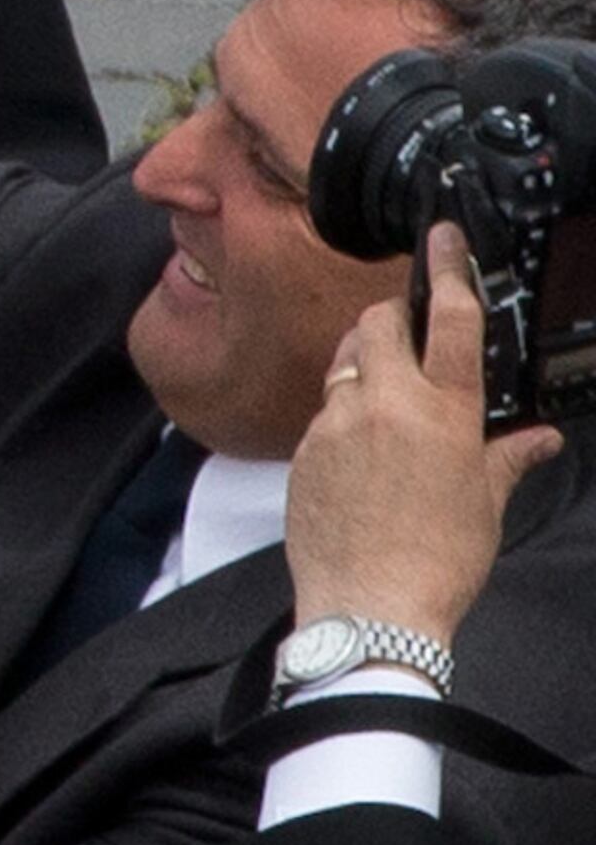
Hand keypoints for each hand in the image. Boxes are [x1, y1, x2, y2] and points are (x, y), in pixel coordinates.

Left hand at [285, 227, 562, 646]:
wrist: (369, 606)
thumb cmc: (436, 562)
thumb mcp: (487, 503)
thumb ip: (509, 457)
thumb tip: (541, 439)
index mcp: (443, 412)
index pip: (449, 318)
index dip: (449, 269)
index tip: (443, 237)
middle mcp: (384, 404)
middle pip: (378, 322)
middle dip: (392, 314)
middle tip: (409, 326)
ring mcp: (335, 423)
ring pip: (344, 362)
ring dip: (364, 361)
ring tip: (387, 390)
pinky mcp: (302, 449)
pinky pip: (322, 410)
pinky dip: (343, 411)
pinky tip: (359, 445)